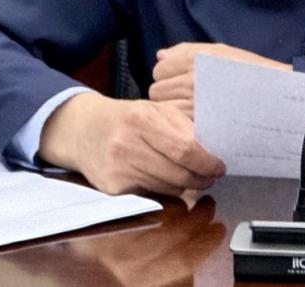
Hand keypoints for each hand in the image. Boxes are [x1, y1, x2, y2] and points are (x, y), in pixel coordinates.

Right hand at [38, 92, 225, 195]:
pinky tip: (163, 177)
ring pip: (169, 187)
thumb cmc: (128, 119)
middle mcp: (128, 145)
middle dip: (202, 178)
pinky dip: (164, 188)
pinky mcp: (114, 189)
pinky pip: (153, 194)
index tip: (219, 166)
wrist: (84, 130)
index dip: (207, 162)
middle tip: (211, 176)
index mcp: (142, 120)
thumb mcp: (155, 110)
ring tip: (190, 175)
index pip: (185, 149)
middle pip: (179, 173)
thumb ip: (183, 127)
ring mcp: (119, 169)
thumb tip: (213, 150)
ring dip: (186, 184)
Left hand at [149, 42, 291, 117]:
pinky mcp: (202, 123)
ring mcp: (195, 104)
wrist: (276, 96)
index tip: (182, 80)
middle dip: (168, 93)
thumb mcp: (219, 51)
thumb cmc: (249, 70)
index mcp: (194, 59)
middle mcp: (191, 80)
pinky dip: (182, 124)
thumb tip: (160, 56)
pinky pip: (177, 125)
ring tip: (192, 109)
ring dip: (174, 111)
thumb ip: (185, 50)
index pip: (159, 70)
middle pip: (157, 91)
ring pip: (164, 110)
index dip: (169, 76)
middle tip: (188, 96)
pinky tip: (196, 120)